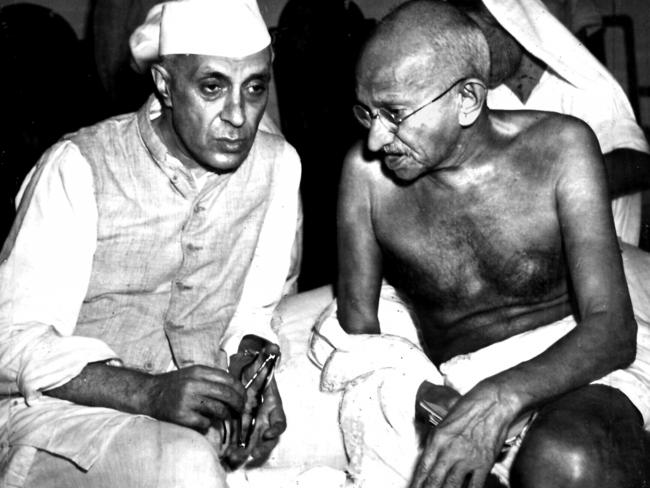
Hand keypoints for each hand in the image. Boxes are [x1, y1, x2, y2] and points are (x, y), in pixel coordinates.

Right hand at [144, 365, 244, 431]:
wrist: (149, 394)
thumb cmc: (174, 385)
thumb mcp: (193, 374)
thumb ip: (212, 378)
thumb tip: (237, 389)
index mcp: (198, 371)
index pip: (228, 379)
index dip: (240, 390)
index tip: (244, 397)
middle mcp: (193, 384)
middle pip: (227, 395)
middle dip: (239, 404)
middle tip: (240, 410)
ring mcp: (187, 400)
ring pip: (219, 410)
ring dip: (225, 415)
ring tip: (224, 416)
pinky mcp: (181, 416)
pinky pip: (205, 422)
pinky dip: (207, 424)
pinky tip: (202, 421)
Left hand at [224, 336, 286, 467]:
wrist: (243, 370)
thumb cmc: (253, 368)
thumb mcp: (260, 359)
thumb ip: (267, 353)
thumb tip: (273, 347)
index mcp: (272, 405)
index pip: (280, 421)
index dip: (276, 428)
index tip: (269, 433)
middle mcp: (264, 417)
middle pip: (268, 439)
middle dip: (262, 448)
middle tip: (253, 452)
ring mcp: (253, 423)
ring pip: (254, 443)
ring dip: (247, 451)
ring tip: (236, 456)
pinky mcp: (240, 425)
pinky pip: (240, 441)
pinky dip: (235, 448)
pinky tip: (226, 452)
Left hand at [410, 382, 517, 487]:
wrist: (493, 403)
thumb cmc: (469, 408)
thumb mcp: (444, 423)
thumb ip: (436, 443)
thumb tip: (429, 461)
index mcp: (438, 439)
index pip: (423, 468)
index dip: (416, 484)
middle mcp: (450, 450)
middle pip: (434, 480)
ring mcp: (467, 458)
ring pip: (451, 485)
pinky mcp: (484, 463)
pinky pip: (474, 486)